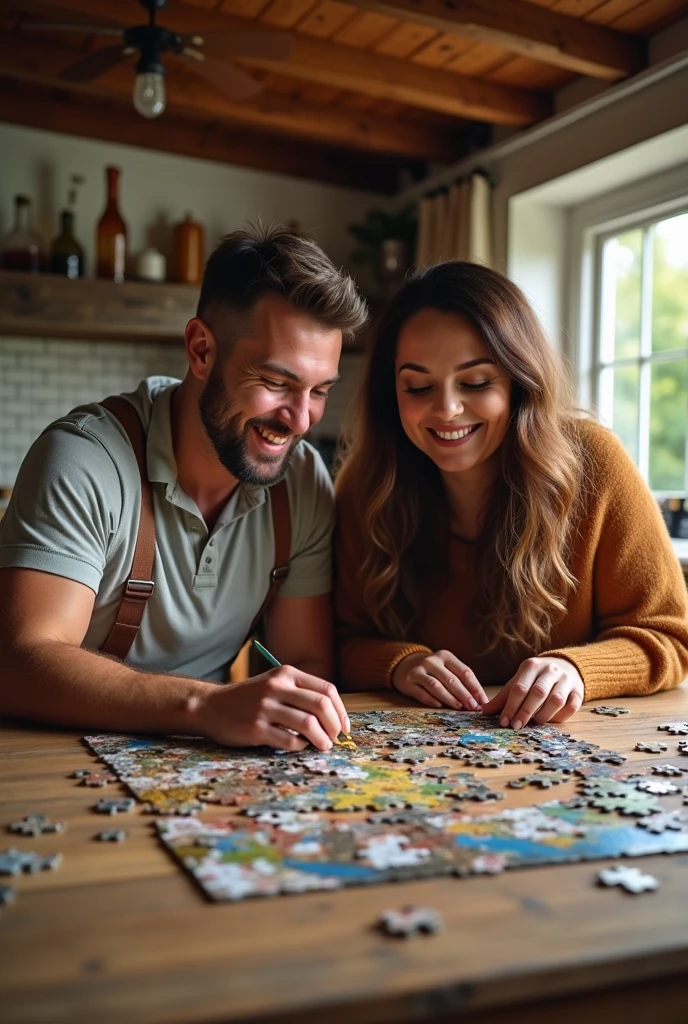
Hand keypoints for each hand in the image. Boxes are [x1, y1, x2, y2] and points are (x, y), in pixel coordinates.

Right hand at [197, 666, 349, 750]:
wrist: (211, 706)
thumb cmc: (249, 698)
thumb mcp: (274, 684)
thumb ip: (300, 693)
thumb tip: (334, 716)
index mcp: (286, 674)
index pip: (326, 690)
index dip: (341, 711)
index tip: (344, 727)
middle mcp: (276, 687)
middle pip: (320, 706)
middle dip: (334, 726)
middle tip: (335, 738)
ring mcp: (265, 708)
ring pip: (308, 724)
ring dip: (322, 740)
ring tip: (322, 746)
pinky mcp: (255, 728)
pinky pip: (289, 741)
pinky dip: (300, 746)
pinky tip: (299, 746)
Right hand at [391, 650, 486, 710]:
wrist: (404, 665)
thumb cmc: (433, 670)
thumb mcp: (446, 668)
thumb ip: (460, 681)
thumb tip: (479, 701)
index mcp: (445, 656)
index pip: (464, 672)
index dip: (475, 688)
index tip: (483, 701)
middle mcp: (431, 661)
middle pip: (452, 680)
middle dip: (464, 695)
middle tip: (473, 707)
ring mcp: (418, 670)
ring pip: (437, 687)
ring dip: (450, 699)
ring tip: (459, 708)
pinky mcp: (407, 681)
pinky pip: (422, 693)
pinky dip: (432, 701)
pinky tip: (440, 706)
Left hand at [481, 656, 583, 728]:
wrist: (567, 666)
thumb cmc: (536, 678)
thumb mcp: (519, 681)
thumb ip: (504, 696)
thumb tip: (484, 711)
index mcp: (532, 665)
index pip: (519, 687)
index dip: (510, 706)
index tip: (503, 722)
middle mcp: (550, 670)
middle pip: (537, 693)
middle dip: (525, 712)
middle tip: (516, 726)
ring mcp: (566, 680)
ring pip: (556, 700)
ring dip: (544, 715)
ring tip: (535, 722)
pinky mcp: (579, 691)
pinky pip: (571, 706)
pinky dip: (560, 716)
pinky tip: (551, 720)